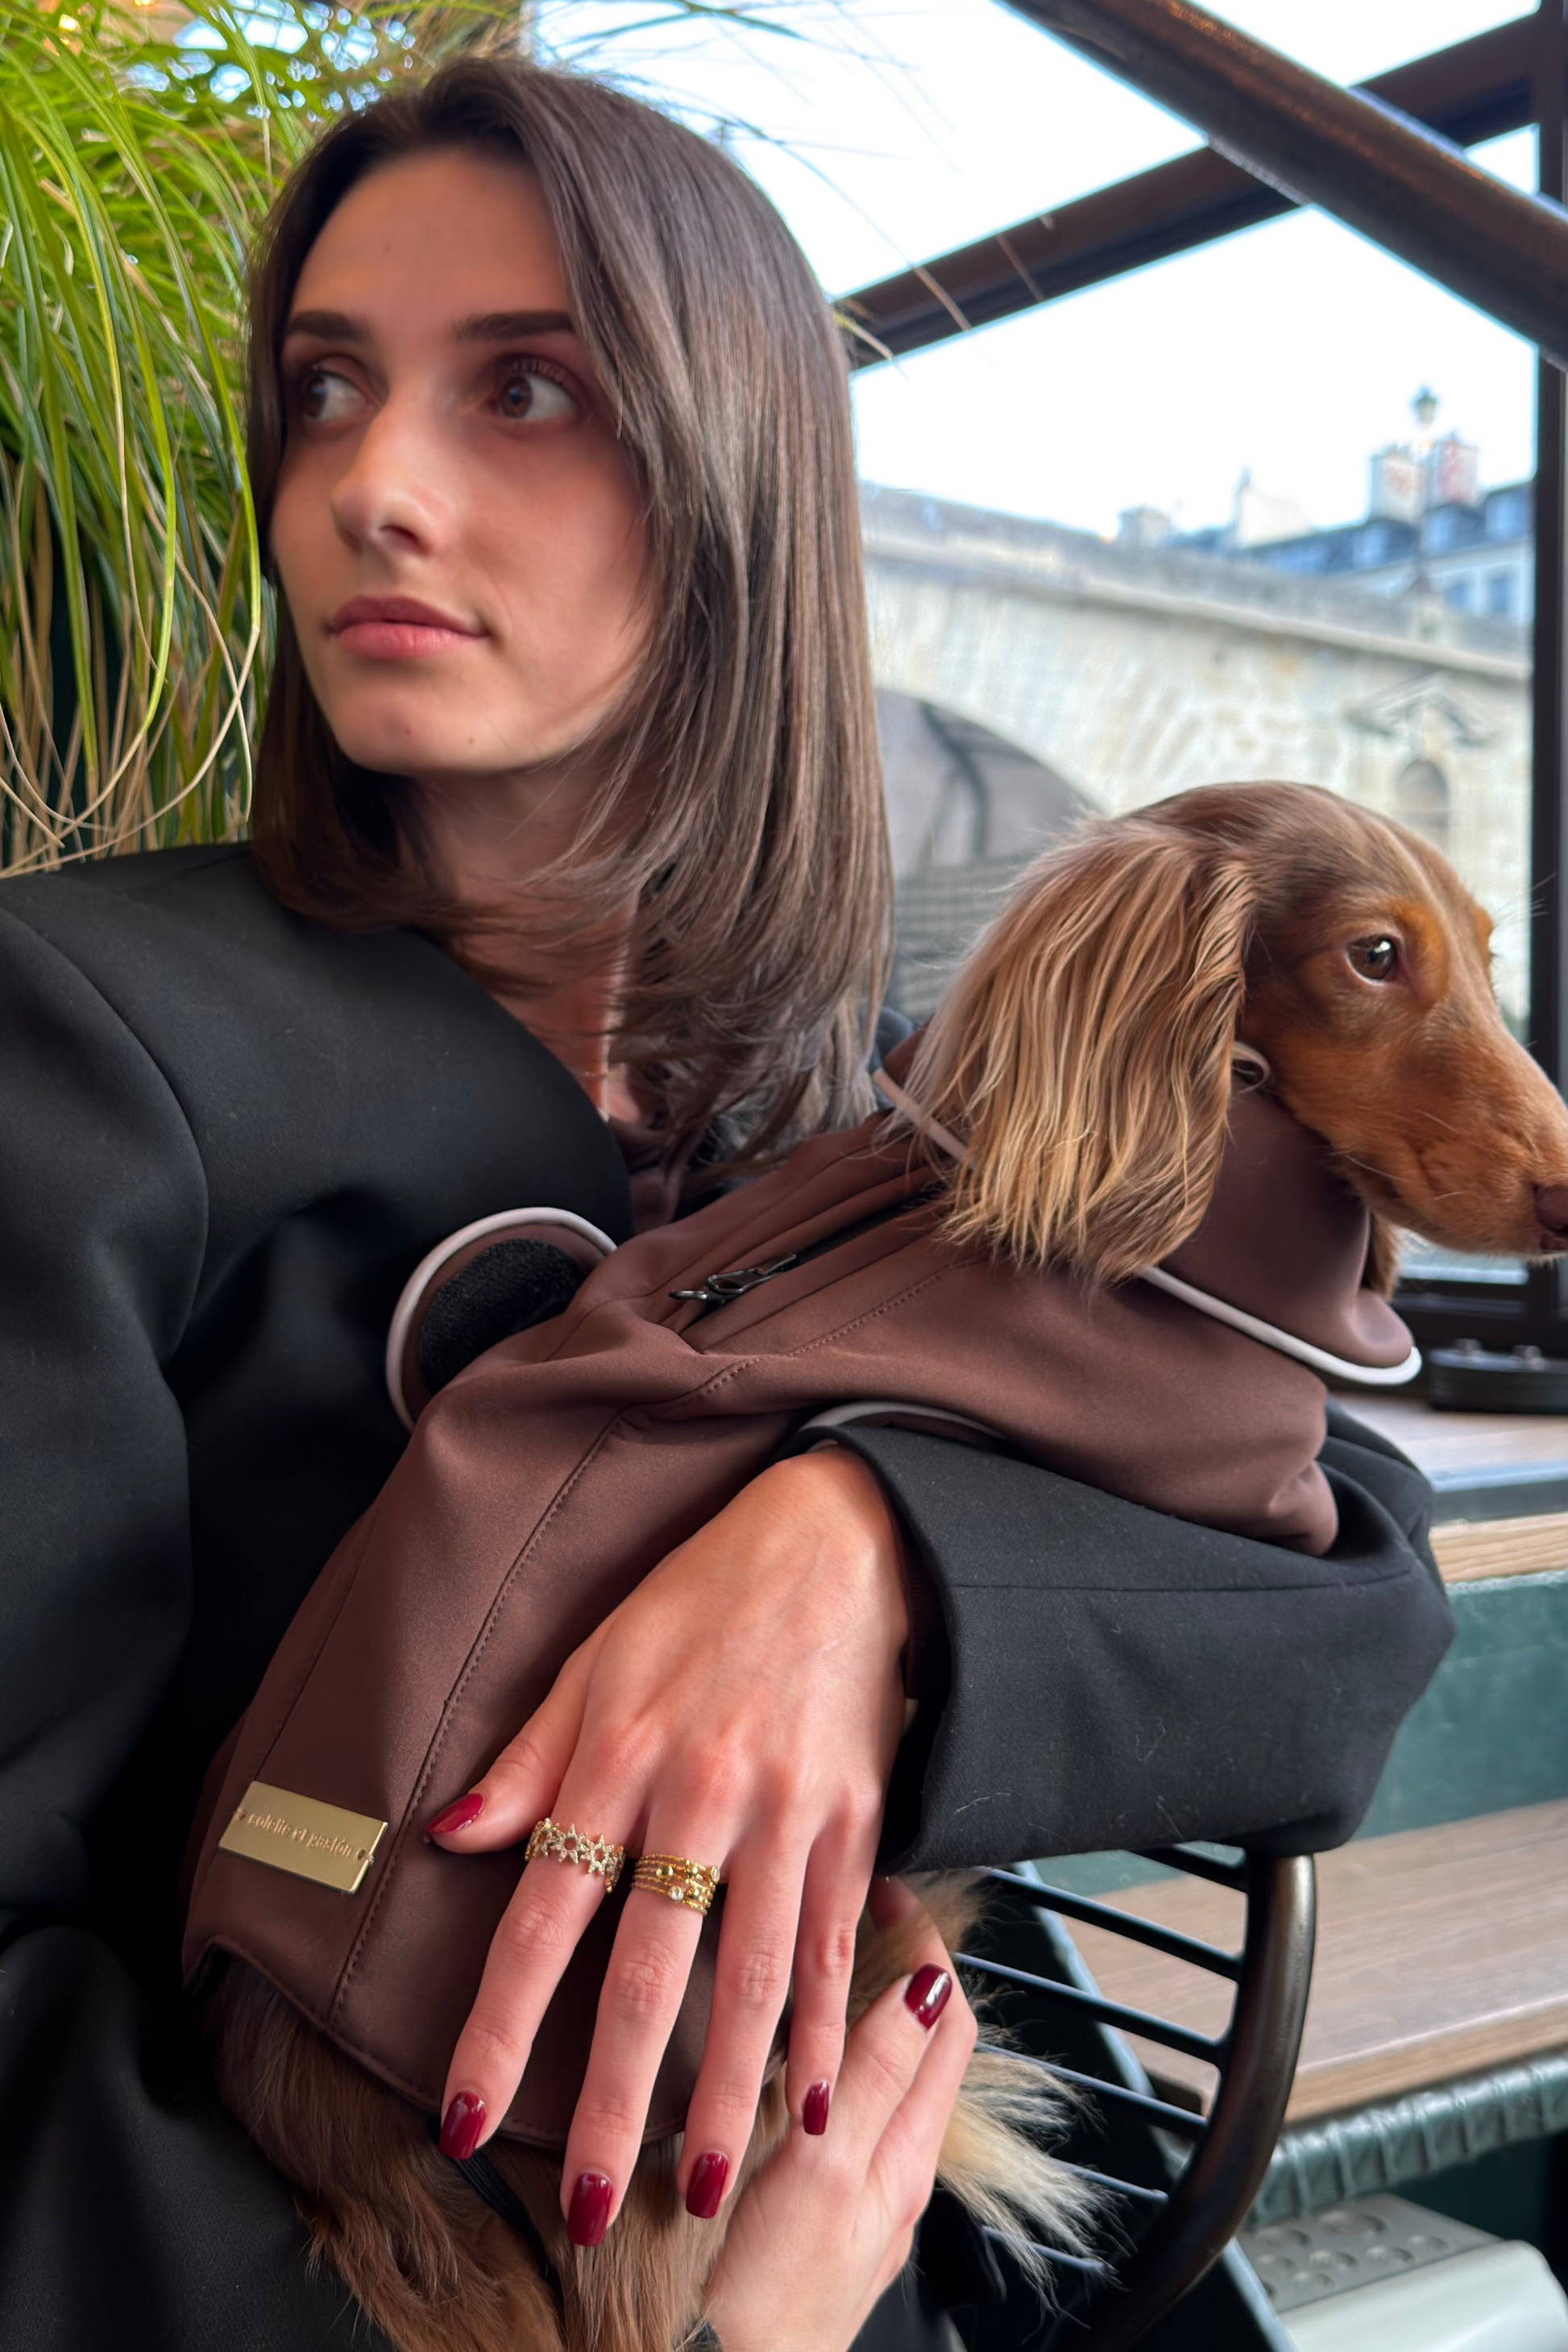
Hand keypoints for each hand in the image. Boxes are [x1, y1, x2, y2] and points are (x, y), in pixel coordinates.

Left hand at [427, 1448, 911, 2239]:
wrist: (840, 1538)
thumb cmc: (701, 1595)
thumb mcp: (593, 1657)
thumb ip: (525, 1759)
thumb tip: (446, 1840)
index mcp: (615, 1756)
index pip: (541, 1915)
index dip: (499, 2025)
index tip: (464, 2121)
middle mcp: (698, 1793)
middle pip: (647, 1972)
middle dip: (615, 2102)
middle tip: (593, 2209)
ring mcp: (786, 1812)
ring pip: (750, 1976)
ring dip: (727, 2092)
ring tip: (708, 2187)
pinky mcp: (855, 1819)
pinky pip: (833, 1943)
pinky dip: (820, 2030)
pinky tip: (806, 2103)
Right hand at [702, 1878, 976, 2351]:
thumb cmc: (767, 2300)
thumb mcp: (824, 2171)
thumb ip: (874, 2079)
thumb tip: (927, 1987)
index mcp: (904, 2151)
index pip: (946, 2022)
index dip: (924, 1944)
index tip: (884, 1887)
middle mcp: (892, 2171)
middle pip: (920, 2046)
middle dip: (899, 1967)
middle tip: (849, 1905)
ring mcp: (858, 2198)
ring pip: (878, 2080)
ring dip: (861, 2014)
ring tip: (813, 1962)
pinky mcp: (817, 2221)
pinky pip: (843, 2120)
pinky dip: (830, 2065)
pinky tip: (784, 2058)